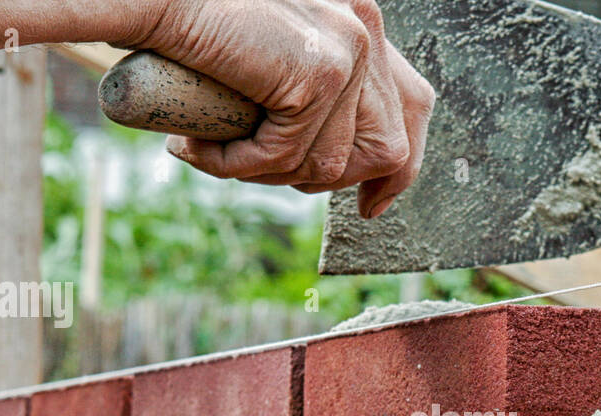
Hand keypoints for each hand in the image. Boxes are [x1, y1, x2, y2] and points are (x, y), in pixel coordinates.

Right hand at [137, 0, 434, 217]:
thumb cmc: (188, 25)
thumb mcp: (265, 62)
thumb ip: (306, 93)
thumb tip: (338, 166)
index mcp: (360, 23)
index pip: (412, 106)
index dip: (396, 170)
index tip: (372, 206)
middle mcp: (363, 30)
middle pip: (389, 147)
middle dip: (330, 181)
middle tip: (262, 169)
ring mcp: (346, 51)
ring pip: (331, 165)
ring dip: (269, 175)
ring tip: (217, 150)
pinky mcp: (317, 74)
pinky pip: (287, 157)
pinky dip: (237, 164)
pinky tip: (198, 145)